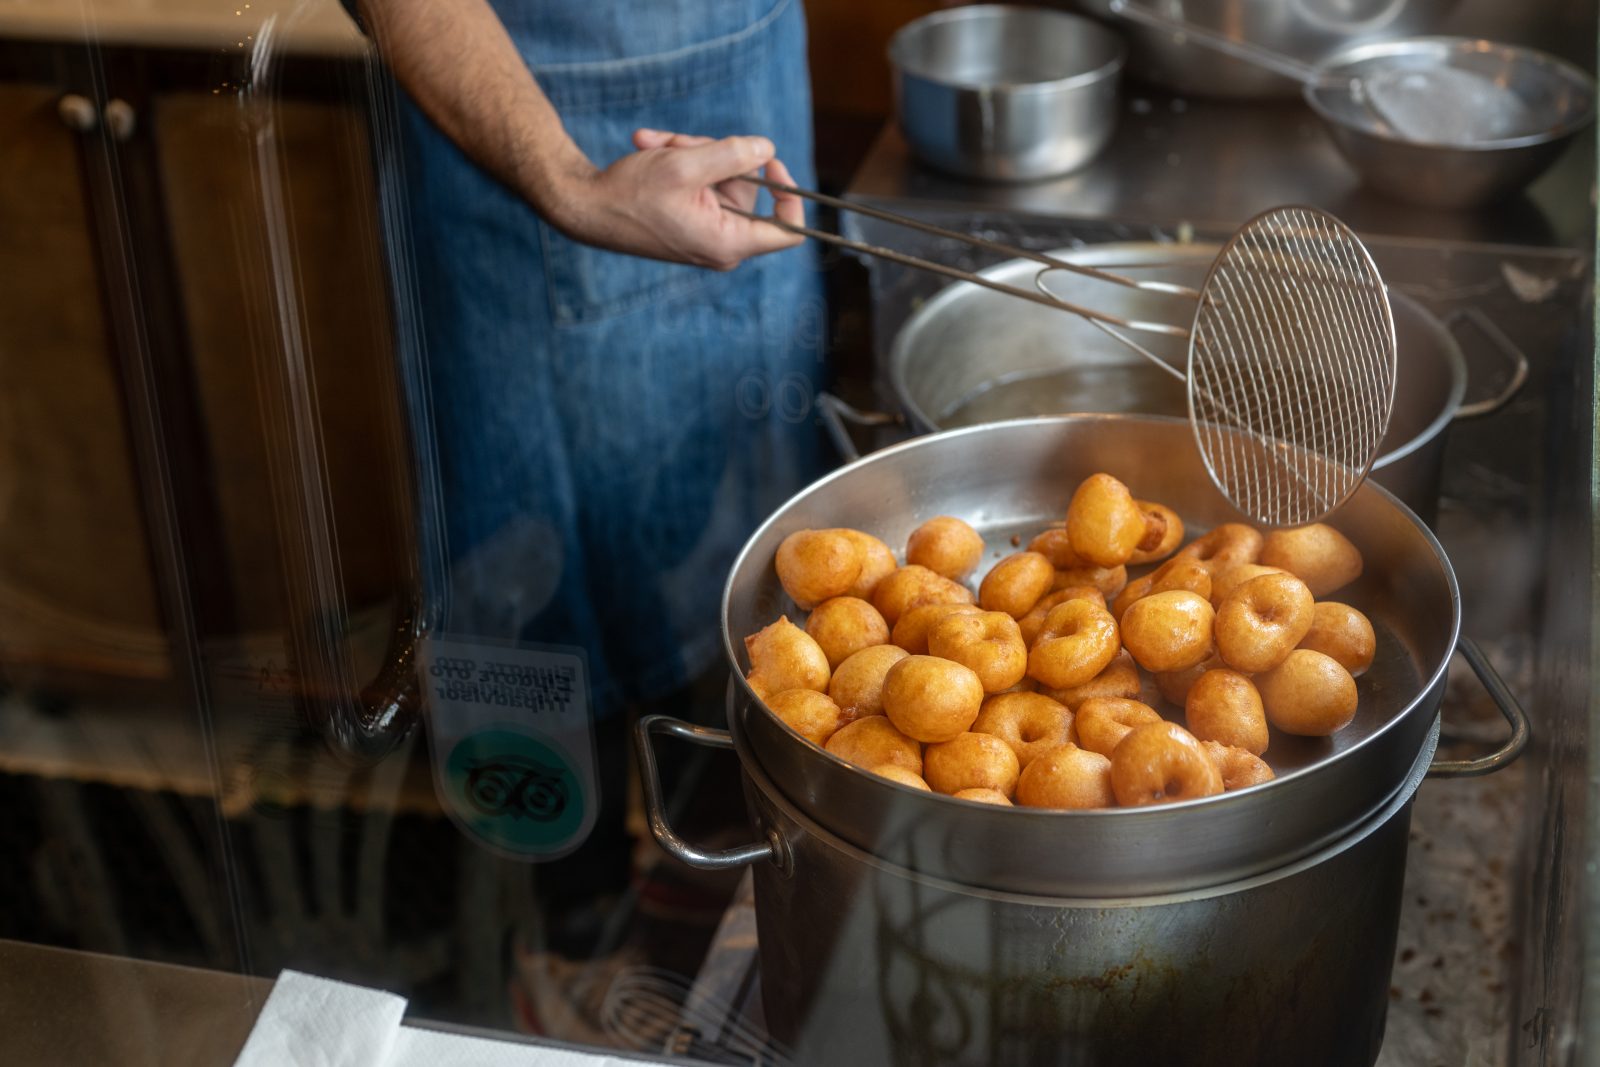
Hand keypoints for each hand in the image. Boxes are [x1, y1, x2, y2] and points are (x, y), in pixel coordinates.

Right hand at [546, 129, 806, 269]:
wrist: (585, 207)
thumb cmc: (629, 193)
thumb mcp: (684, 165)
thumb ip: (732, 154)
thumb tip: (767, 149)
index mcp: (728, 243)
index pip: (790, 230)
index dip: (789, 192)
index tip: (771, 163)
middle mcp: (723, 244)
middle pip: (749, 189)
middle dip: (716, 155)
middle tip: (680, 143)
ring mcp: (708, 232)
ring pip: (723, 178)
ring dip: (692, 152)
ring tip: (655, 144)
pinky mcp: (693, 220)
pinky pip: (703, 183)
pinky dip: (682, 162)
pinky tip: (651, 147)